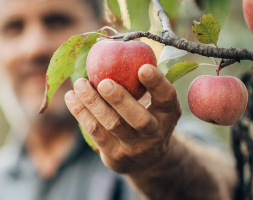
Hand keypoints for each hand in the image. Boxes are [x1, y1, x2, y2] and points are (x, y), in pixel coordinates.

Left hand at [65, 64, 181, 172]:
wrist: (148, 158)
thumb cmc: (148, 117)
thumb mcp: (155, 104)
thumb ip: (144, 84)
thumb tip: (119, 48)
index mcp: (168, 115)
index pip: (166, 98)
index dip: (157, 83)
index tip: (143, 67)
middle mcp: (155, 133)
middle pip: (139, 119)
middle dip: (120, 100)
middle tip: (103, 82)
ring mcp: (135, 147)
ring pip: (112, 125)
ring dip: (93, 103)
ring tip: (79, 84)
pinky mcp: (116, 156)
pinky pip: (95, 133)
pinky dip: (81, 113)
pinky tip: (72, 98)